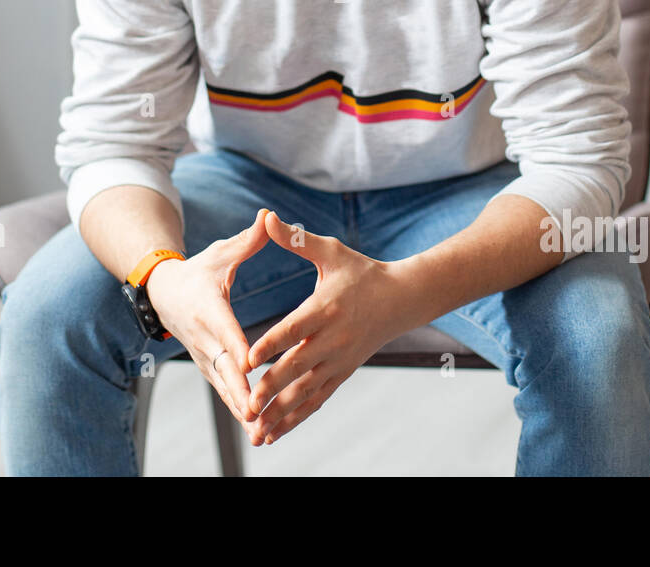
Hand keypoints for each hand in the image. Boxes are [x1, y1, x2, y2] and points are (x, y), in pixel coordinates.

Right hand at [144, 208, 271, 430]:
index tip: (251, 364)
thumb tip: (268, 216)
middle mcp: (203, 335)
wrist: (163, 291)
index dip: (238, 346)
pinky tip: (255, 428)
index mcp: (209, 306)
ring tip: (260, 430)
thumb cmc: (199, 269)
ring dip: (239, 407)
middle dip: (240, 390)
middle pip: (223, 365)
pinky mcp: (205, 365)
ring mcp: (202, 353)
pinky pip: (222, 389)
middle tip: (257, 411)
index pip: (225, 328)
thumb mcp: (221, 252)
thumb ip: (248, 240)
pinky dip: (236, 407)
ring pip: (222, 384)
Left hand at [242, 211, 417, 445]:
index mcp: (326, 308)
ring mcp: (339, 361)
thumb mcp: (331, 251)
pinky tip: (274, 433)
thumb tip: (267, 217)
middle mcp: (333, 339)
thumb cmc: (362, 271)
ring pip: (306, 391)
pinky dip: (296, 418)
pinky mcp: (342, 374)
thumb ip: (296, 239)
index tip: (248, 358)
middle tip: (247, 403)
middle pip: (298, 366)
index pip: (295, 328)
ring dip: (280, 412)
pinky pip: (316, 400)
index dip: (271, 343)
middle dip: (271, 387)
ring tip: (255, 431)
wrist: (402, 299)